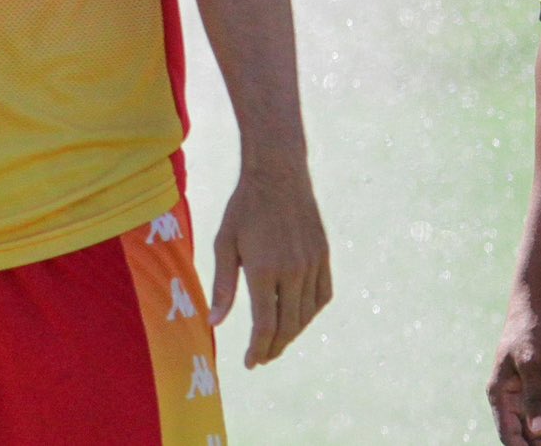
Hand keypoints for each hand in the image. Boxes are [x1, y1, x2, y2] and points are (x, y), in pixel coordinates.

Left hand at [207, 161, 331, 368]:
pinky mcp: (324, 257)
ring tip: (276, 341)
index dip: (258, 348)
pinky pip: (322, 296)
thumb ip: (222, 286)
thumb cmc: (243, 208)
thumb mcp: (224, 244)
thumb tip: (215, 322)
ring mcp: (312, 265)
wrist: (278, 176)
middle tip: (261, 358)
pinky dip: (310, 313)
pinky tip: (298, 317)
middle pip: (287, 325)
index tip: (250, 363)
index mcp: (264, 270)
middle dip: (273, 346)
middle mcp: (293, 272)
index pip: (264, 325)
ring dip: (292, 333)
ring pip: (306, 314)